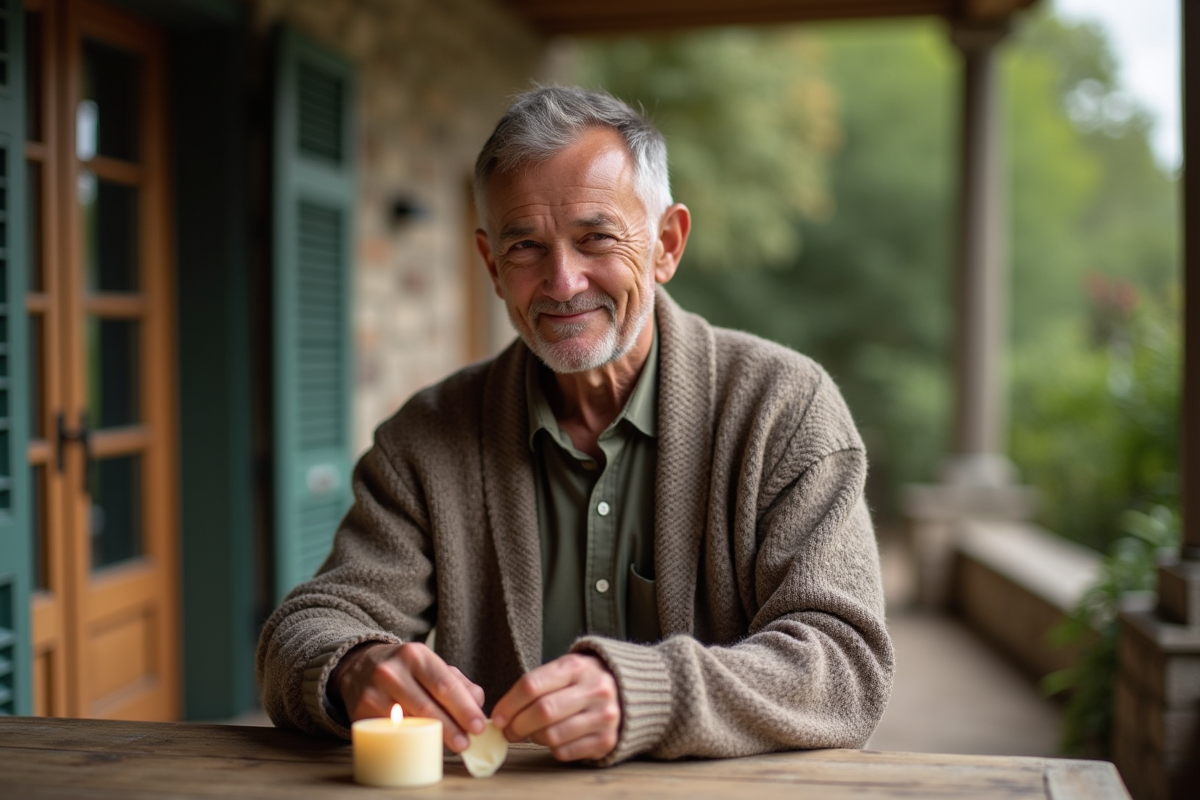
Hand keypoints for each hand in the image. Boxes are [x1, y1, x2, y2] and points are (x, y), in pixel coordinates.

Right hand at [329, 642, 485, 752]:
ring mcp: (374, 692)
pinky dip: (409, 741)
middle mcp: (392, 671)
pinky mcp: (361, 712)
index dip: (464, 708)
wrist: (359, 667)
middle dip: (450, 728)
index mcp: (416, 655)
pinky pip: (390, 732)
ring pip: (408, 722)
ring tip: (451, 747)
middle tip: (466, 744)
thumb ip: (457, 683)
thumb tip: (477, 705)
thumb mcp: (430, 666)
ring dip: (432, 738)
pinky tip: (422, 746)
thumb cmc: (405, 671)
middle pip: (427, 706)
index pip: (444, 684)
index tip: (479, 727)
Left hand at [491, 653, 620, 761]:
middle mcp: (594, 689)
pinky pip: (565, 751)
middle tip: (509, 731)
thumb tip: (502, 715)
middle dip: (517, 725)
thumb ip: (535, 686)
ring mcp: (603, 715)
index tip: (498, 716)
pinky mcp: (606, 740)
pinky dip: (552, 749)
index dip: (509, 704)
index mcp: (577, 666)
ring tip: (532, 733)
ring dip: (534, 738)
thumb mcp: (564, 670)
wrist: (627, 692)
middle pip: (542, 711)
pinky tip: (554, 739)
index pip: (532, 685)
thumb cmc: (582, 682)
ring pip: (552, 735)